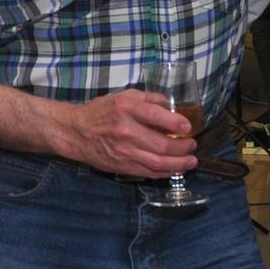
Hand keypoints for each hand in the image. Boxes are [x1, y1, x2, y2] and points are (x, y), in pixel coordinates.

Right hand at [59, 87, 196, 176]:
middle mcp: (125, 131)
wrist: (77, 132)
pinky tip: (175, 169)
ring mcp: (124, 151)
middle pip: (161, 144)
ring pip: (158, 163)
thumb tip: (171, 106)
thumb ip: (148, 98)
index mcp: (126, 109)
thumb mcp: (123, 96)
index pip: (156, 116)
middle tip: (192, 145)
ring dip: (179, 164)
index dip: (177, 123)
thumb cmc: (101, 111)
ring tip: (191, 161)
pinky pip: (148, 172)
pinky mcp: (122, 166)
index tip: (188, 127)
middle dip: (182, 147)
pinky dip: (165, 172)